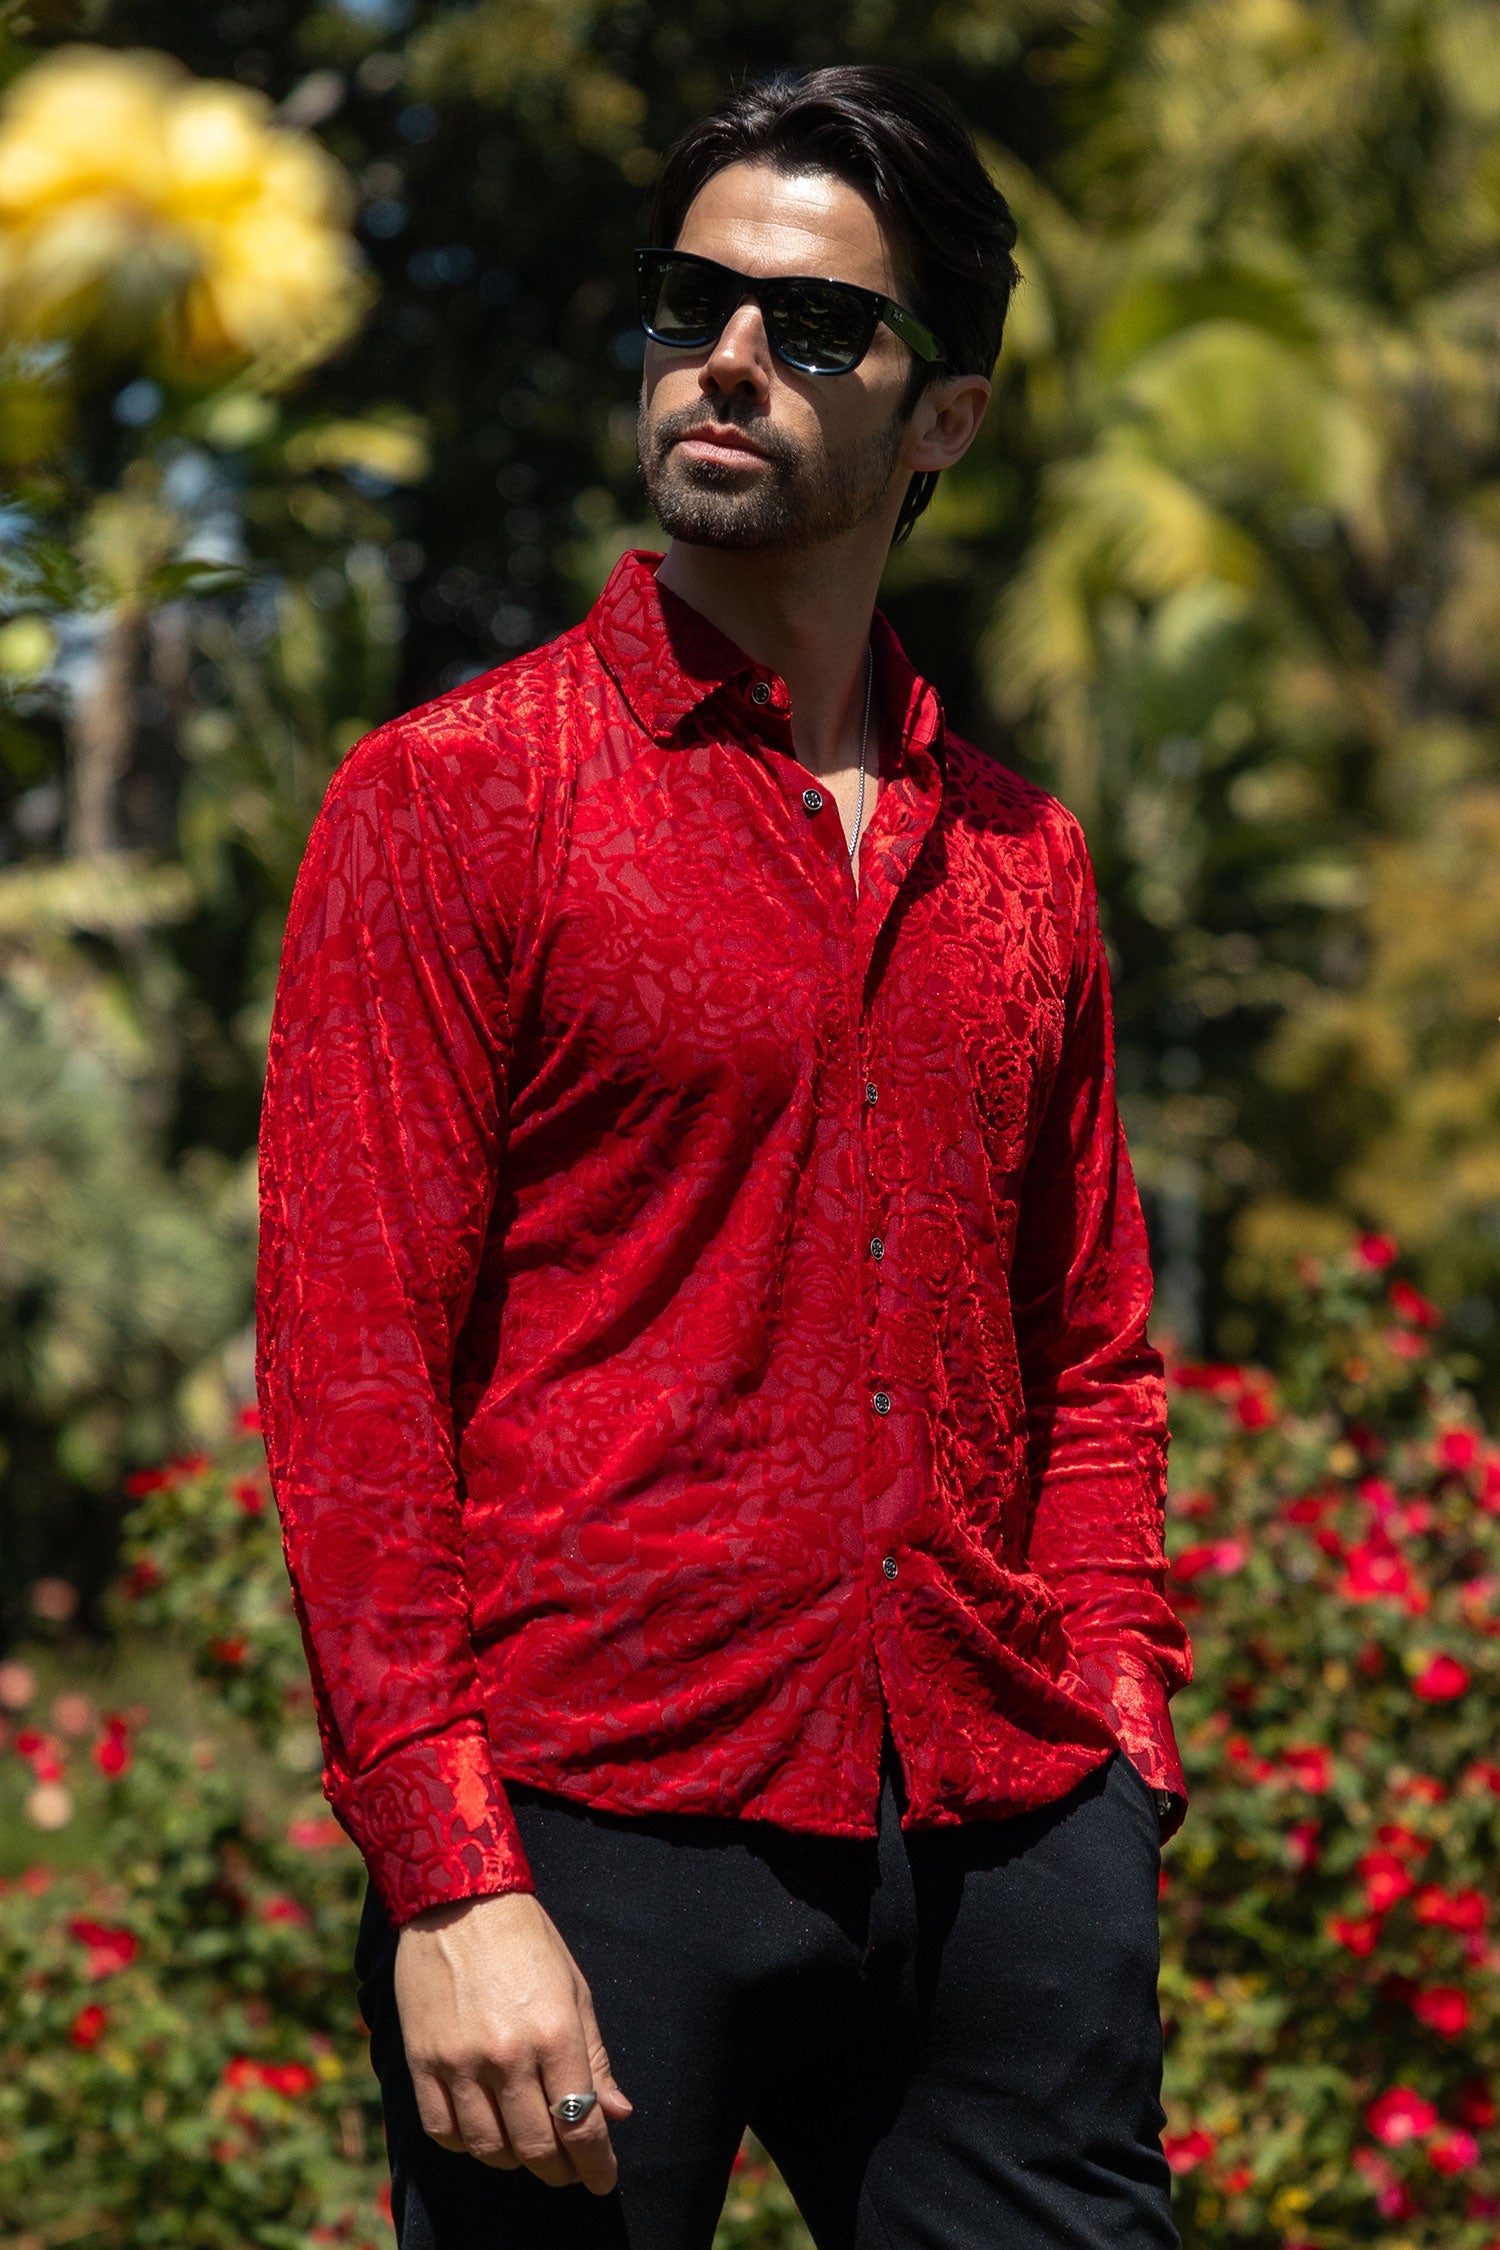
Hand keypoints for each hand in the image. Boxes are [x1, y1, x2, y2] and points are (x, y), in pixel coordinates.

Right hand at [394, 1890, 632, 2191]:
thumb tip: (618, 2113)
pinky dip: (466, 2144)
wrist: (458, 1899)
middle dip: (560, 2170)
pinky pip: (443, 2131)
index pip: (581, 2124)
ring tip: (528, 2149)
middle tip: (569, 2170)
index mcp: (555, 2033)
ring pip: (490, 2148)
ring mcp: (461, 2061)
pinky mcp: (422, 2061)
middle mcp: (509, 2054)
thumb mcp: (574, 1990)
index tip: (603, 2180)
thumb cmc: (527, 1941)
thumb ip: (595, 2057)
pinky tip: (482, 2132)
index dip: (596, 2164)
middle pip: (537, 2146)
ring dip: (514, 2160)